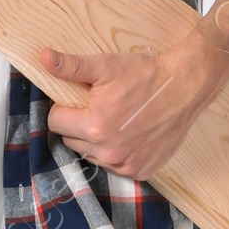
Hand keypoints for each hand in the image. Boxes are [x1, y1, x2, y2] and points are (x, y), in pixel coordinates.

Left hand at [39, 39, 223, 180]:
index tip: (82, 99)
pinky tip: (129, 135)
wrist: (185, 87)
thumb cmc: (145, 75)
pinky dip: (116, 153)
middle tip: (100, 107)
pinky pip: (114, 166)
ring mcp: (125, 164)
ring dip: (96, 141)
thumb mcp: (106, 66)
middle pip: (71, 140)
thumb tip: (43, 57)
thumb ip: (70, 66)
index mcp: (95, 126)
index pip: (56, 122)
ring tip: (115, 120)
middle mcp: (108, 152)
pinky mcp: (140, 171)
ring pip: (91, 154)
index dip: (65, 108)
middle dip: (79, 124)